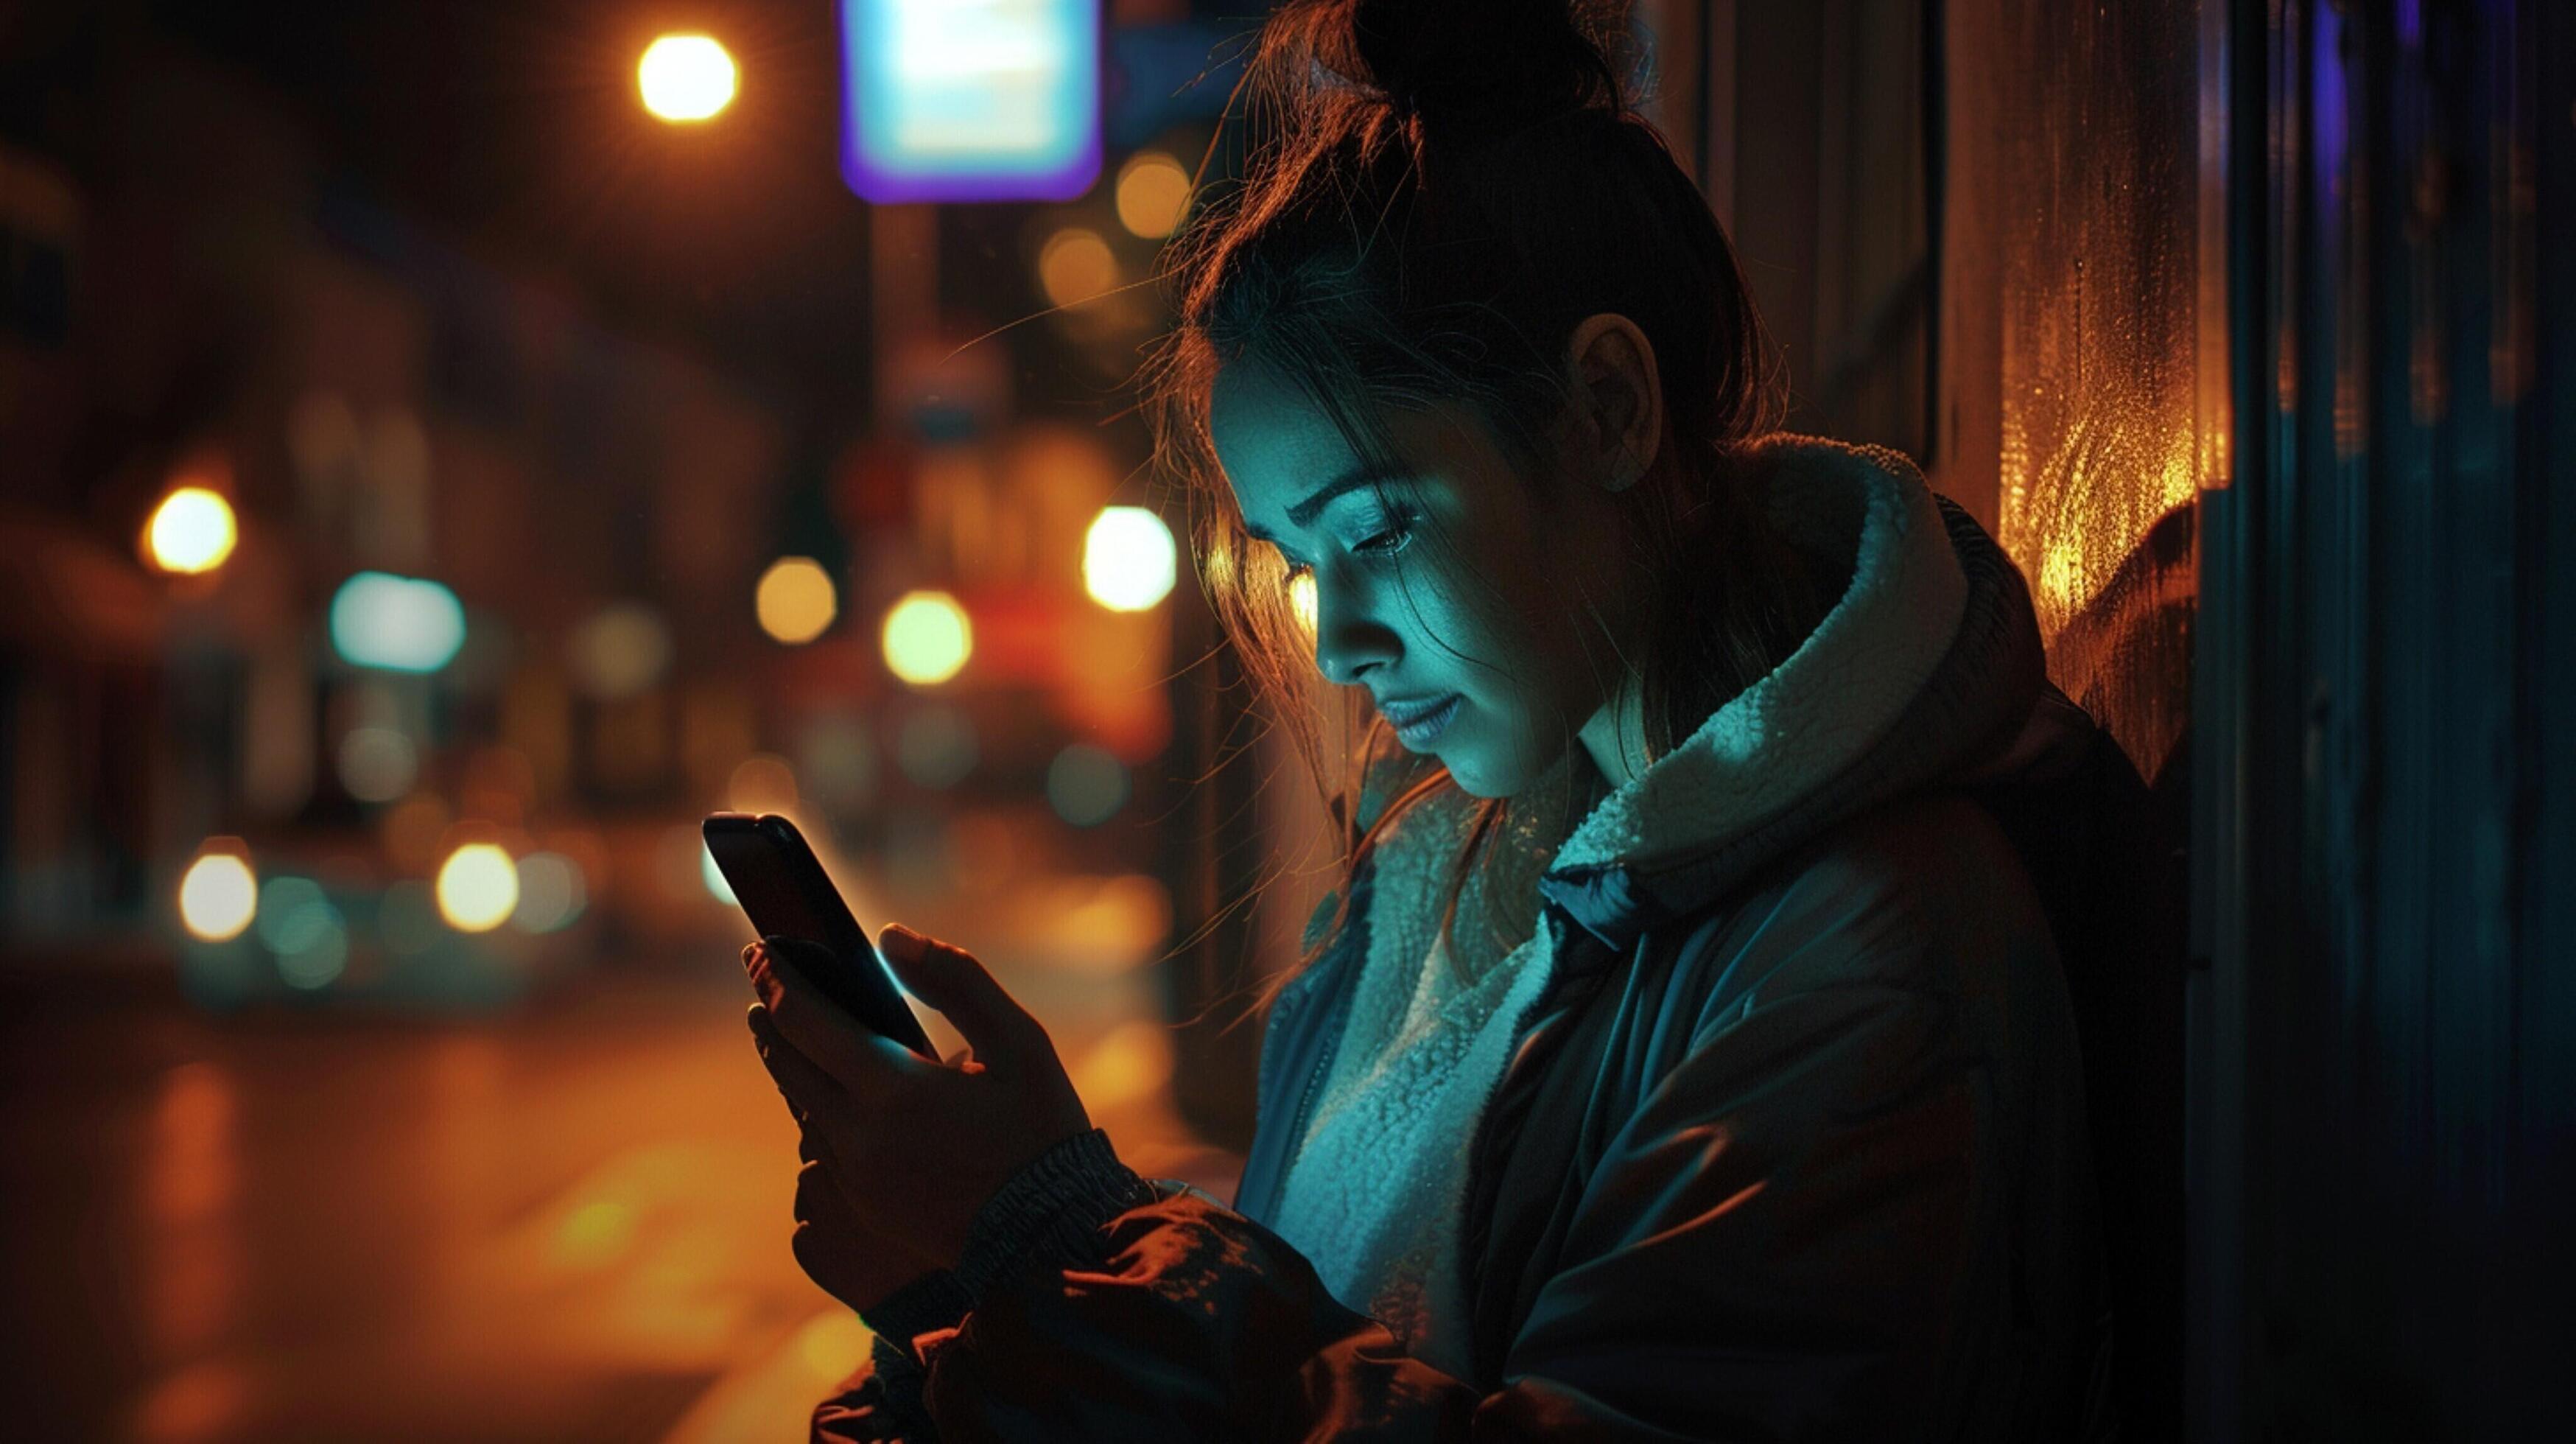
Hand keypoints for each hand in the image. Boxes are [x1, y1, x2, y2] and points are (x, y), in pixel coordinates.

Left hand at [742, 927, 1093, 1312]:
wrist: (1051, 1238)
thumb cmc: (1041, 1132)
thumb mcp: (1019, 1042)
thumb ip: (957, 981)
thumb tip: (890, 938)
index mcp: (892, 1089)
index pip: (806, 1022)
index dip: (777, 980)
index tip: (758, 948)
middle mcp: (859, 1137)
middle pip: (788, 1065)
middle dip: (770, 1017)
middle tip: (759, 980)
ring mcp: (856, 1180)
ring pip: (802, 1108)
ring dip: (789, 1063)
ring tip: (786, 1031)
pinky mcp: (865, 1207)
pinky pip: (821, 1147)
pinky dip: (817, 1107)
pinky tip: (829, 1092)